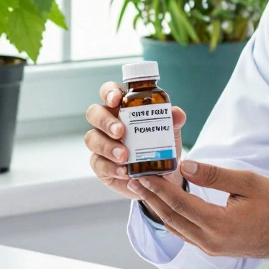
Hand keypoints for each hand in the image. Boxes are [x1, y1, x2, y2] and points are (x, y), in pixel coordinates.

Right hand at [85, 81, 186, 198]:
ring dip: (107, 147)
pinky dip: (110, 168)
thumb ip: (173, 122)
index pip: (109, 92)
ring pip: (92, 139)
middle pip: (94, 113)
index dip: (109, 92)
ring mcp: (101, 143)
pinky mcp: (100, 164)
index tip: (116, 99)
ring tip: (124, 156)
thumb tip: (177, 114)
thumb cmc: (160, 146)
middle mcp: (107, 122)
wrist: (161, 176)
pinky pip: (98, 163)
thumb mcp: (170, 134)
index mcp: (123, 107)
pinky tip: (123, 172)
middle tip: (120, 131)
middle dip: (105, 121)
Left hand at [129, 160, 268, 261]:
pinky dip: (171, 218)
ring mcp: (211, 248)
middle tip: (133, 180)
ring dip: (158, 208)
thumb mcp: (248, 182)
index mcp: (219, 224)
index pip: (180, 203)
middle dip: (151, 198)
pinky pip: (185, 233)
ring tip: (143, 191)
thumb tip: (185, 166)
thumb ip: (214, 175)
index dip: (159, 188)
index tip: (143, 174)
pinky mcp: (214, 248)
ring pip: (176, 227)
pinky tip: (165, 207)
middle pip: (171, 217)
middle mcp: (210, 241)